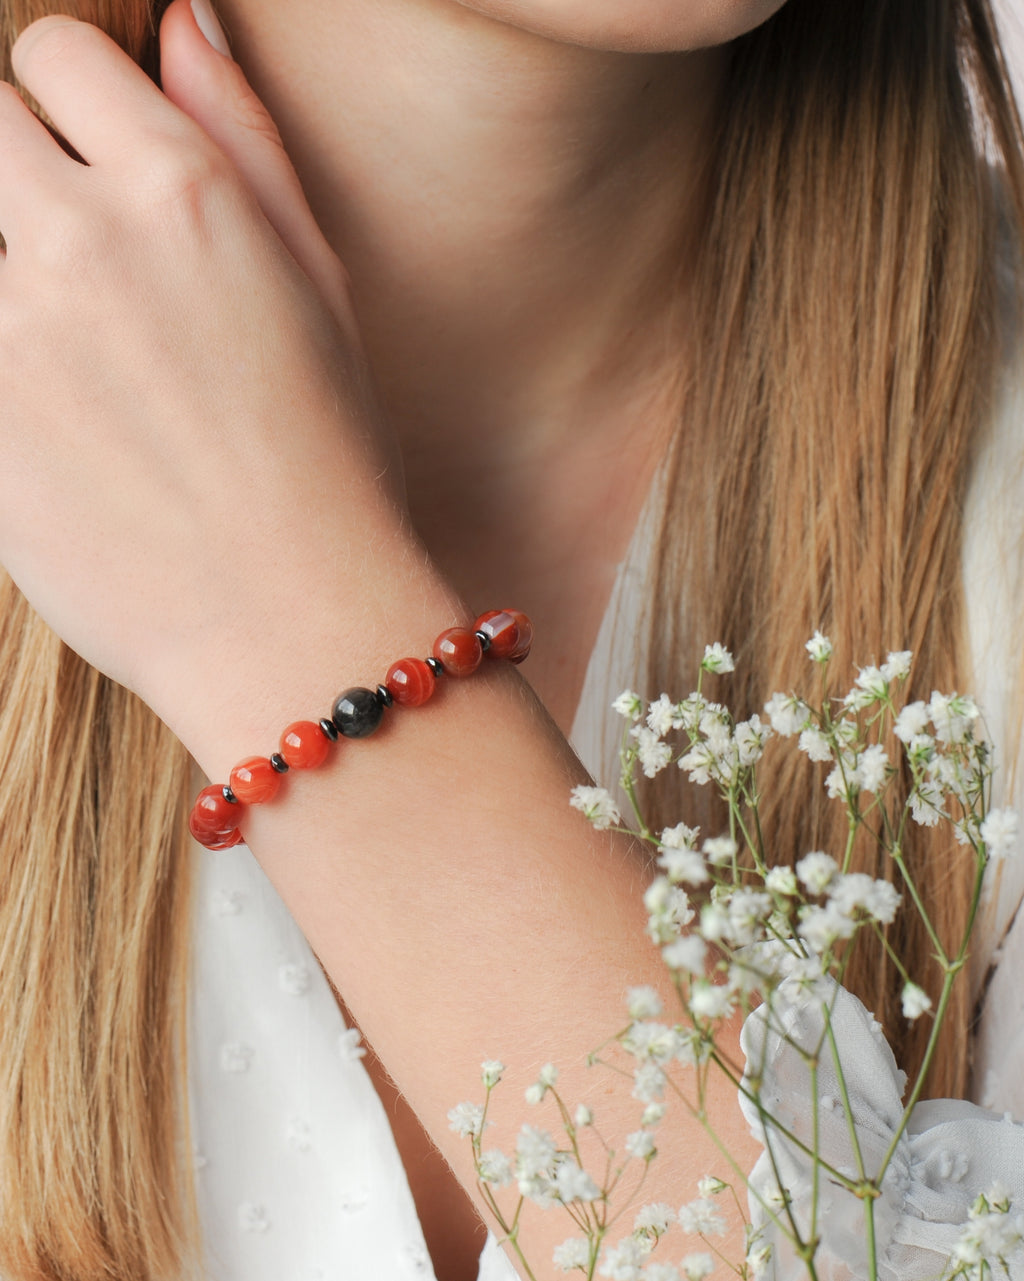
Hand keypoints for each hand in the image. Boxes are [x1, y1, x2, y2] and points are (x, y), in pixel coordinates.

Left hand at [0, 4, 409, 750]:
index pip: (58, 52)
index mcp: (186, 195)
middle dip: (8, 164)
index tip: (87, 162)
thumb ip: (247, 140)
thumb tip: (186, 21)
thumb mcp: (320, 288)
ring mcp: (12, 338)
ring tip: (56, 336)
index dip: (68, 102)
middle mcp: (85, 244)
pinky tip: (47, 402)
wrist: (291, 621)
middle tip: (55, 249)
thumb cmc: (328, 461)